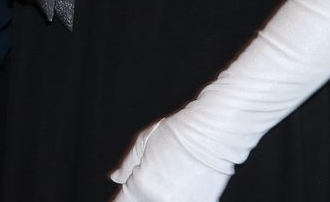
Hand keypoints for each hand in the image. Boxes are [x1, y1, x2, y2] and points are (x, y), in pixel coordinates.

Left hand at [110, 117, 232, 201]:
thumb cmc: (177, 133)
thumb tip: (115, 178)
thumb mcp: (143, 143)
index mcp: (142, 186)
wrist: (214, 134)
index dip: (122, 198)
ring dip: (164, 195)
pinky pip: (184, 201)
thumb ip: (126, 166)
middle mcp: (162, 201)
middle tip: (156, 173)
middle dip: (144, 193)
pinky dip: (182, 195)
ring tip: (173, 174)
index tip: (124, 195)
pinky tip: (187, 180)